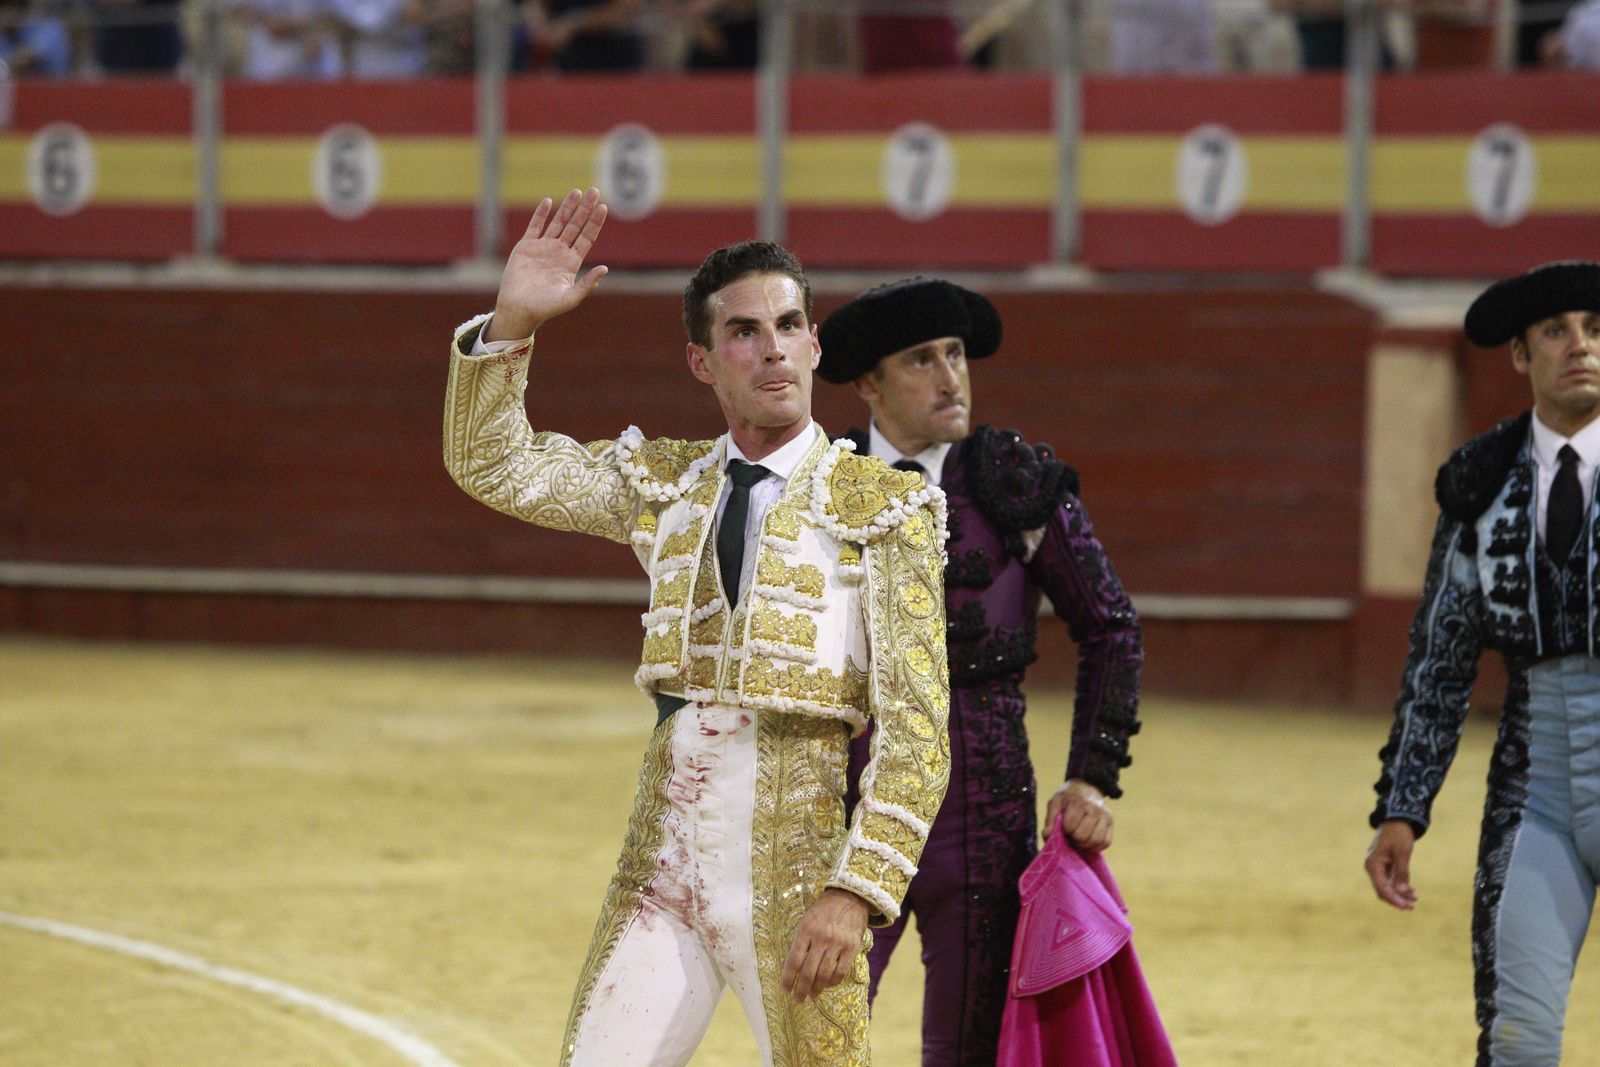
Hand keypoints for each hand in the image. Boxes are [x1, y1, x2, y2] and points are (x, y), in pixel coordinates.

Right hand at [485, 188, 608, 341]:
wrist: (518, 309)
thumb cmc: (545, 308)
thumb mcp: (570, 298)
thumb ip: (588, 284)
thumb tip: (605, 268)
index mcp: (571, 262)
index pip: (587, 237)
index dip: (595, 222)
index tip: (603, 207)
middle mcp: (559, 252)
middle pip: (575, 225)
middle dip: (585, 209)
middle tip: (595, 190)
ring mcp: (543, 248)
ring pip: (558, 222)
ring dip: (567, 207)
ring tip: (577, 192)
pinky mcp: (526, 247)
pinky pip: (535, 226)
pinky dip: (541, 214)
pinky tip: (549, 202)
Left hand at [780, 888, 867, 1001]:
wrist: (849, 896)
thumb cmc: (823, 910)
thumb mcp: (806, 921)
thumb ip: (799, 942)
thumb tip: (787, 966)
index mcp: (806, 930)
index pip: (794, 960)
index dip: (788, 978)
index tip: (785, 989)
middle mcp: (821, 938)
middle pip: (808, 971)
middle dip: (801, 989)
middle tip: (797, 999)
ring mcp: (838, 943)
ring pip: (824, 974)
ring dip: (816, 988)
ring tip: (811, 995)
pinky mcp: (852, 947)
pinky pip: (841, 971)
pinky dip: (833, 981)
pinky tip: (828, 985)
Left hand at [1045, 779, 1112, 851]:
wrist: (1088, 785)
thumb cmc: (1069, 796)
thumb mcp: (1055, 802)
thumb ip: (1050, 819)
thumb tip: (1047, 836)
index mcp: (1078, 803)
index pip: (1070, 827)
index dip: (1064, 830)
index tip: (1064, 827)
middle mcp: (1095, 809)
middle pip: (1082, 837)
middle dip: (1073, 839)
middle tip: (1071, 834)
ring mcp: (1105, 816)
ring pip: (1095, 841)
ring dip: (1084, 845)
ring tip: (1078, 839)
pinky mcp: (1111, 823)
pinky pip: (1106, 842)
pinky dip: (1096, 846)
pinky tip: (1088, 841)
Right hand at [1365, 819, 1418, 910]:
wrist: (1397, 819)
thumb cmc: (1398, 834)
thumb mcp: (1402, 853)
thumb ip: (1402, 872)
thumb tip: (1402, 891)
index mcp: (1373, 864)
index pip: (1381, 888)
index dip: (1394, 899)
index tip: (1407, 906)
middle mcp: (1372, 867)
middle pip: (1382, 890)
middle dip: (1397, 899)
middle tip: (1412, 906)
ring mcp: (1378, 867)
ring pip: (1386, 887)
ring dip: (1399, 894)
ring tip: (1415, 899)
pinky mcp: (1384, 865)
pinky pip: (1389, 880)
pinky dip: (1399, 887)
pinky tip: (1411, 891)